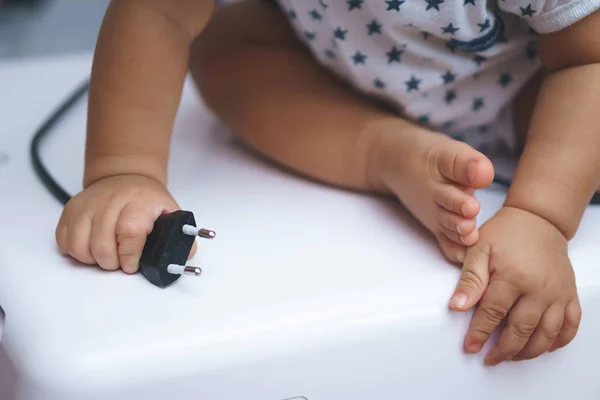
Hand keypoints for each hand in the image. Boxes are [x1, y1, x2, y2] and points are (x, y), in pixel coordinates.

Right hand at [55, 174, 194, 273]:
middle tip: (121, 262)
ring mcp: (88, 204)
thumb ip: (180, 235)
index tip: (132, 264)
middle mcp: (111, 201)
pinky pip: (64, 240)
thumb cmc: (147, 200)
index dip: (130, 254)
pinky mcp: (71, 210)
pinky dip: (75, 251)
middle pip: (102, 244)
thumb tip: (186, 255)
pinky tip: (91, 248)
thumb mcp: (170, 212)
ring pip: (80, 245)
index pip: (129, 231)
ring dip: (93, 259)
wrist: (126, 178)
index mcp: (139, 201)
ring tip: (107, 256)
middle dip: (112, 262)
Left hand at [448, 206, 580, 364]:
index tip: (470, 347)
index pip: (493, 313)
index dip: (480, 333)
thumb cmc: (505, 232)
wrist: (538, 219)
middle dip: (504, 349)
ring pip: (547, 334)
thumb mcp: (479, 249)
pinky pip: (571, 325)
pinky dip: (559, 341)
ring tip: (511, 357)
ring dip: (529, 351)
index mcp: (514, 277)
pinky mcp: (570, 294)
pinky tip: (544, 347)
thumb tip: (458, 306)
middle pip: (522, 330)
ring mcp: (558, 293)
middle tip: (490, 358)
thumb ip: (470, 279)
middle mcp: (540, 289)